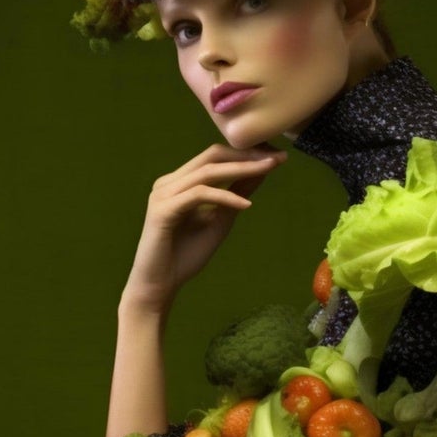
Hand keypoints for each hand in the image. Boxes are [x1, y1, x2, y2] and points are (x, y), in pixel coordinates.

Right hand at [121, 143, 286, 314]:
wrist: (159, 285)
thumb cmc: (187, 255)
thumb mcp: (220, 220)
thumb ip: (236, 194)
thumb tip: (261, 171)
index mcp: (180, 182)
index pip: (215, 156)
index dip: (245, 152)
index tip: (276, 155)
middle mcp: (169, 182)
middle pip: (212, 156)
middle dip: (246, 154)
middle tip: (277, 156)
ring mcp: (163, 194)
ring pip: (207, 172)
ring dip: (241, 169)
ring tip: (268, 169)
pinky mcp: (162, 210)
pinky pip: (199, 195)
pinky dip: (225, 196)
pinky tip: (247, 204)